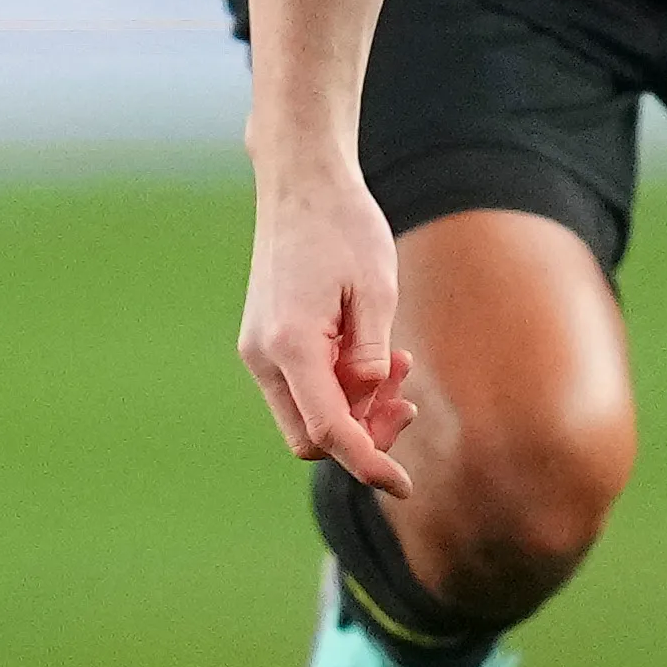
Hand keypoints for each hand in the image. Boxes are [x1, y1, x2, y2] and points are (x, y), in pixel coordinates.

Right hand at [236, 165, 418, 491]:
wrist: (301, 181)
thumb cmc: (344, 227)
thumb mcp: (376, 290)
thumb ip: (372, 357)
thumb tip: (369, 404)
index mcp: (290, 345)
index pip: (329, 432)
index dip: (369, 463)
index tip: (405, 485)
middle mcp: (264, 355)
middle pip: (311, 439)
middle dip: (363, 434)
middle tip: (407, 399)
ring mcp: (259, 349)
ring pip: (308, 416)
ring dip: (356, 408)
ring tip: (399, 363)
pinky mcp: (266, 340)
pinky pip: (304, 388)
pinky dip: (340, 387)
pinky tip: (375, 357)